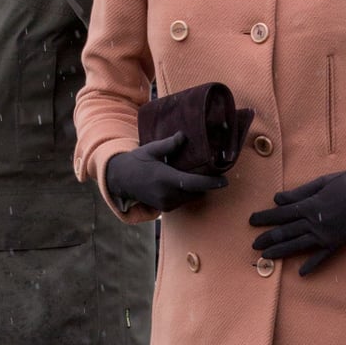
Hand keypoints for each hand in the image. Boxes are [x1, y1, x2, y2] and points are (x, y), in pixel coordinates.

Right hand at [106, 132, 227, 211]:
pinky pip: (183, 201)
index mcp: (165, 179)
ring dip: (196, 188)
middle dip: (205, 184)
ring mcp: (166, 204)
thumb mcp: (151, 150)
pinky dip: (187, 193)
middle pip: (196, 191)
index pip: (193, 183)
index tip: (224, 181)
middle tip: (212, 171)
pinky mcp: (165, 209)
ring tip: (197, 175)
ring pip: (191, 197)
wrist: (121, 181)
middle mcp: (167, 195)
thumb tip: (184, 136)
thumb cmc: (137, 162)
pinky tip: (184, 182)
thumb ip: (169, 145)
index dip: (211, 183)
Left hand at [250, 161, 345, 274]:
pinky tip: (301, 273)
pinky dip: (312, 265)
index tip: (251, 221)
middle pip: (286, 231)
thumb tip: (277, 199)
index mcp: (309, 206)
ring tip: (266, 256)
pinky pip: (322, 257)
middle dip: (268, 238)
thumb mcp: (320, 183)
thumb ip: (298, 193)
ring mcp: (325, 235)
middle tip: (253, 244)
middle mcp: (314, 223)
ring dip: (281, 251)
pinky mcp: (336, 243)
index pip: (281, 213)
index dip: (265, 217)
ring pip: (298, 245)